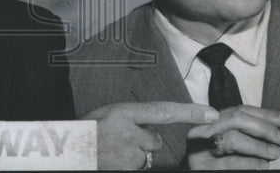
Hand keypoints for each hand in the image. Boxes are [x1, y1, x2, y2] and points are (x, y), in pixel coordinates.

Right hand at [83, 101, 217, 169]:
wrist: (68, 150)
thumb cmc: (84, 131)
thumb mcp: (107, 115)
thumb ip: (131, 119)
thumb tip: (151, 131)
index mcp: (123, 112)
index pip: (164, 111)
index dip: (190, 112)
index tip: (212, 114)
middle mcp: (129, 132)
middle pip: (154, 140)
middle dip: (142, 142)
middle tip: (118, 140)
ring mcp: (128, 154)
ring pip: (144, 156)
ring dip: (132, 155)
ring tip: (111, 150)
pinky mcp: (127, 169)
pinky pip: (136, 167)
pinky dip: (126, 166)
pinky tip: (111, 160)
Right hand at [185, 105, 279, 168]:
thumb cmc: (217, 164)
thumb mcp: (231, 144)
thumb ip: (248, 132)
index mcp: (207, 122)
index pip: (238, 110)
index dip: (264, 114)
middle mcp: (199, 132)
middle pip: (235, 120)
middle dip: (263, 127)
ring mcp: (198, 150)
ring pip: (232, 139)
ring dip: (259, 145)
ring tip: (275, 153)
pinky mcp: (201, 168)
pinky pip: (229, 163)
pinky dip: (250, 163)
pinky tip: (262, 165)